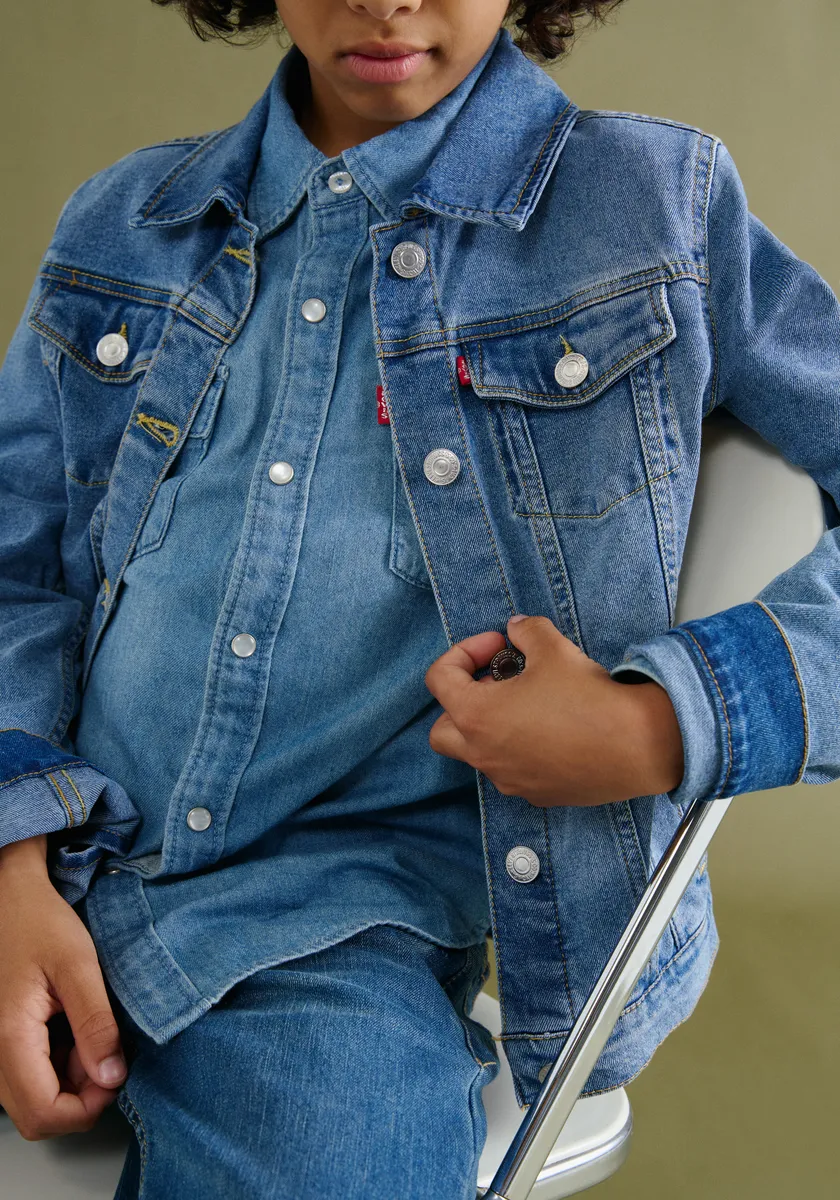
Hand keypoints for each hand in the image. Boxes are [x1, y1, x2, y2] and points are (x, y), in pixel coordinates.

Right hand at [0, 837, 127, 1140]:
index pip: (43, 1112)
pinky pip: (28, 1079)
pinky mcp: (1, 1044)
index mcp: (9, 1037)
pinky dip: (57, 1070)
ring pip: (32, 1101)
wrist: (10, 899)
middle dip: (80, 1100)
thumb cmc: (39, 923)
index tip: (115, 1074)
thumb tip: (113, 1077)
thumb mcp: (79, 966)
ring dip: (69, 1084)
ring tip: (91, 1037)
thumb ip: (96, 1023)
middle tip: (108, 1057)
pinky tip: (74, 1034)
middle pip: (36, 1116)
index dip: (86, 1107)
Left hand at [424, 614, 684, 806]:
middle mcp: (483, 753)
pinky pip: (512, 770)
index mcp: (475, 715)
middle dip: (462, 702)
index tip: (498, 647)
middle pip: (442, 730)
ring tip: (530, 705)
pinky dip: (519, 750)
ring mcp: (507, 779)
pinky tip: (552, 733)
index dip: (463, 653)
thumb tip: (517, 629)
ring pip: (478, 753)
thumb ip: (526, 631)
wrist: (636, 746)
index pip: (439, 679)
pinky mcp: (535, 794)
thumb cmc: (587, 697)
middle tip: (498, 684)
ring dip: (491, 726)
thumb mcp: (553, 647)